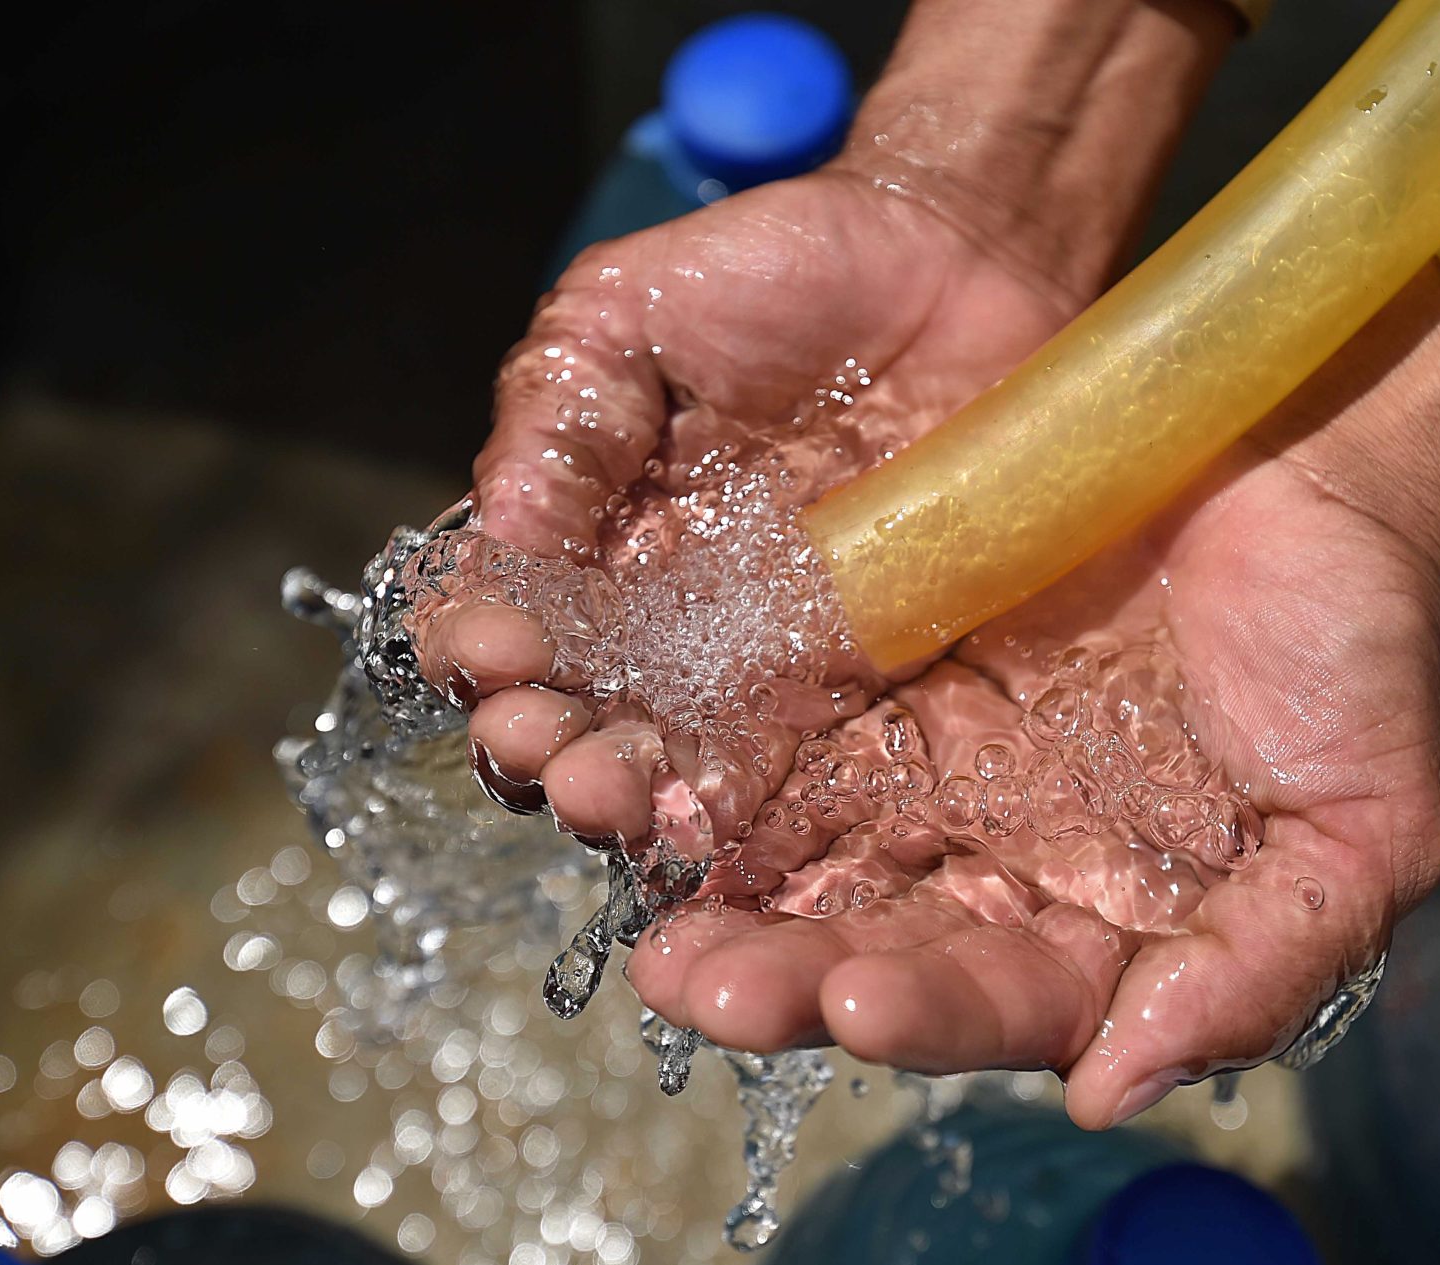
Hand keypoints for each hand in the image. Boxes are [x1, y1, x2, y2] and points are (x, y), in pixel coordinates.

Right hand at [417, 0, 1232, 842]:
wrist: (954, 263)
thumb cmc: (777, 274)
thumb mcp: (631, 313)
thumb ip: (562, 413)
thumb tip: (502, 528)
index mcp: (593, 542)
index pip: (513, 623)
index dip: (484, 650)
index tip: (486, 651)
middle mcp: (670, 622)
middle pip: (587, 716)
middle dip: (548, 745)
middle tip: (540, 749)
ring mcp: (773, 661)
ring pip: (687, 762)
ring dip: (639, 797)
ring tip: (614, 798)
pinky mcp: (873, 680)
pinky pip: (816, 766)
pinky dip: (766, 812)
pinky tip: (725, 825)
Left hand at [626, 265, 1439, 1125]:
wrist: (1312, 464)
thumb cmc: (1353, 650)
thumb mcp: (1356, 830)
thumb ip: (1258, 968)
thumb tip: (1116, 1089)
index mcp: (1081, 919)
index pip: (986, 995)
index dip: (923, 1010)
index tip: (859, 1004)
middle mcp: (978, 853)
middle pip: (854, 937)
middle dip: (768, 966)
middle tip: (688, 973)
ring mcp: (911, 752)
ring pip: (783, 830)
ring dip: (694, 851)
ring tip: (620, 839)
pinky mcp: (858, 649)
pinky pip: (762, 700)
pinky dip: (692, 721)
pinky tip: (625, 726)